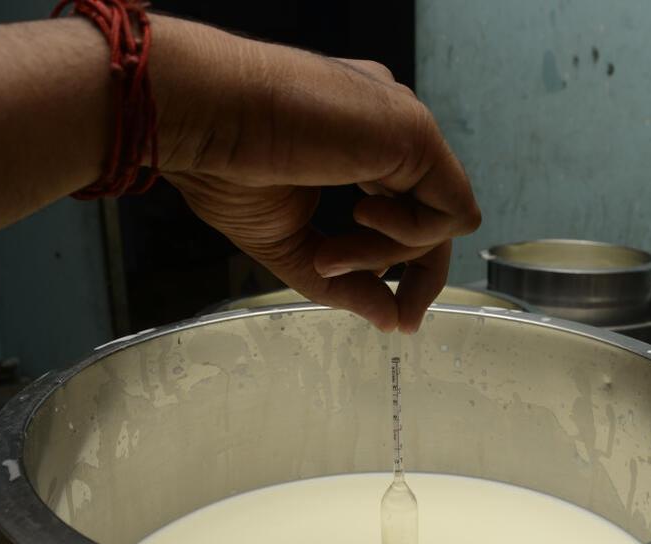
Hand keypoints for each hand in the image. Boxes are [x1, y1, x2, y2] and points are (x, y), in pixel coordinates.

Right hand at [152, 18, 480, 331]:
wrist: (200, 118)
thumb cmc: (221, 163)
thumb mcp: (290, 243)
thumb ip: (345, 282)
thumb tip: (389, 318)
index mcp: (359, 139)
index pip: (411, 207)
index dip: (408, 263)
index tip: (398, 314)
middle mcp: (388, 127)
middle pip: (436, 215)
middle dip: (420, 275)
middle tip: (401, 319)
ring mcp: (404, 125)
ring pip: (439, 219)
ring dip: (386, 254)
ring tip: (329, 252)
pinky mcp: (415, 131)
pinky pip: (451, 209)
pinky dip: (409, 236)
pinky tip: (357, 218)